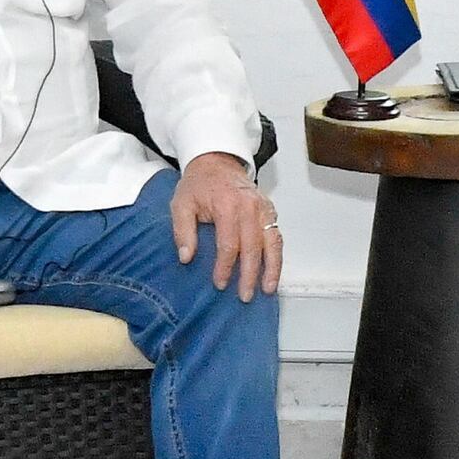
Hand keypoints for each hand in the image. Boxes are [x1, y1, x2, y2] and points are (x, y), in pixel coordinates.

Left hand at [173, 150, 283, 298]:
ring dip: (272, 268)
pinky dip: (277, 255)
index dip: (225, 267)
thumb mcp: (181, 204)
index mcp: (227, 205)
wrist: (216, 162)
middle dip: (250, 274)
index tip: (220, 283)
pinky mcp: (270, 210)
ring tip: (268, 289)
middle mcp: (249, 207)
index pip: (229, 244)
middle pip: (252, 247)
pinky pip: (277, 235)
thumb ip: (183, 231)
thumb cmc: (198, 185)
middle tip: (245, 295)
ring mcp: (263, 208)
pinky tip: (274, 271)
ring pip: (272, 242)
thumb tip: (186, 257)